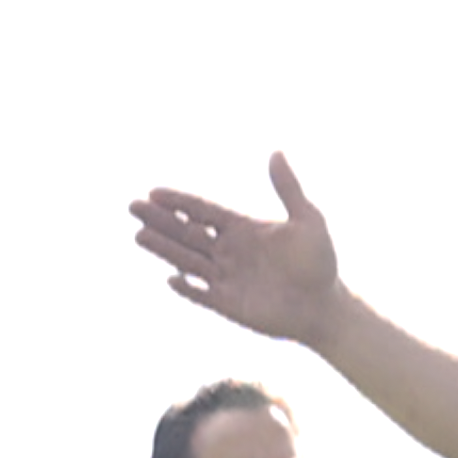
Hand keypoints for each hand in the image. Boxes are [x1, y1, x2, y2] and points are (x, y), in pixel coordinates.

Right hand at [131, 154, 344, 343]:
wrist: (324, 306)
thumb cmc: (319, 262)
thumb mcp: (307, 219)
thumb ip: (288, 188)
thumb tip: (276, 152)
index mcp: (242, 228)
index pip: (203, 211)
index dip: (179, 202)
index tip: (154, 192)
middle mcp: (228, 251)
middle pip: (187, 232)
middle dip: (161, 220)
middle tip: (133, 207)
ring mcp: (226, 278)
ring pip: (187, 259)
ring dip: (164, 248)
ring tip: (139, 235)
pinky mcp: (228, 304)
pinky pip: (201, 294)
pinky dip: (187, 287)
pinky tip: (171, 278)